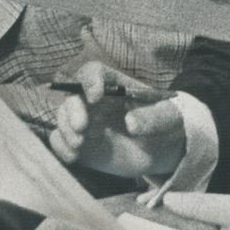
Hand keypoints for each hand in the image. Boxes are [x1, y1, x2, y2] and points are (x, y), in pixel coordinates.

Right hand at [49, 61, 184, 177]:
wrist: (162, 151)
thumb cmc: (165, 125)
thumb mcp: (168, 118)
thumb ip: (153, 118)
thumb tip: (132, 124)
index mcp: (114, 85)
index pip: (93, 72)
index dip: (90, 80)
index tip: (96, 97)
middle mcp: (94, 101)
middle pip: (72, 95)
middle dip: (72, 110)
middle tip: (82, 128)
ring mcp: (85, 122)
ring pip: (63, 117)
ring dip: (65, 130)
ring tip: (79, 146)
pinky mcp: (80, 143)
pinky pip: (60, 141)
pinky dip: (61, 147)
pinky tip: (74, 157)